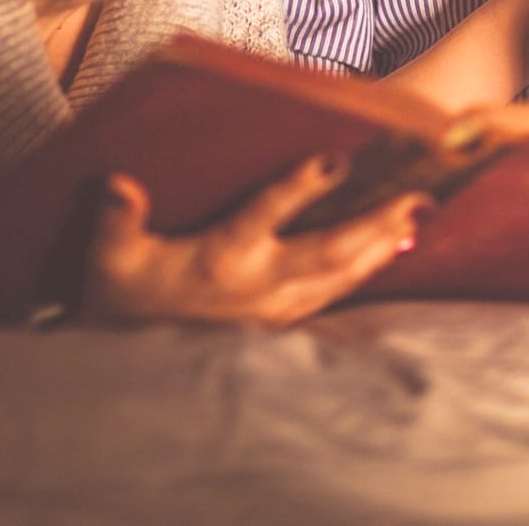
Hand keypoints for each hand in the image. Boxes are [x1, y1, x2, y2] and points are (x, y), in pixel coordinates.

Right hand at [78, 155, 429, 327]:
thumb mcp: (108, 260)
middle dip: (376, 223)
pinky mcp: (282, 321)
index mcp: (220, 261)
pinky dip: (367, 271)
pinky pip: (335, 293)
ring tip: (420, 216)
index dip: (299, 189)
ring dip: (382, 246)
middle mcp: (258, 285)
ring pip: (342, 275)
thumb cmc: (120, 300)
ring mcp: (275, 307)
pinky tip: (392, 251)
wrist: (126, 369)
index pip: (264, 216)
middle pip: (329, 251)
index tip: (337, 160)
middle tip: (418, 197)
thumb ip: (117, 220)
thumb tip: (120, 183)